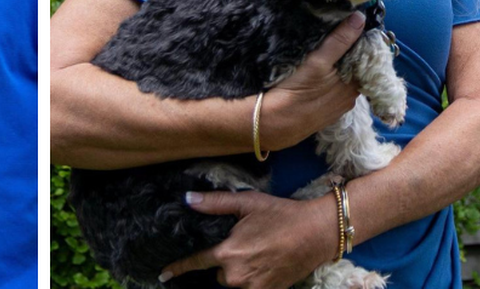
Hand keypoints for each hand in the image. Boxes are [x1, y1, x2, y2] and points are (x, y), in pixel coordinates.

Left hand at [159, 190, 336, 288]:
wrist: (316, 233)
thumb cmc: (280, 214)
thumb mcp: (246, 203)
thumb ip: (214, 203)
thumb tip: (187, 199)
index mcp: (229, 253)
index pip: (196, 263)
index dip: (178, 269)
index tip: (163, 274)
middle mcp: (238, 276)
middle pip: (219, 274)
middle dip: (224, 262)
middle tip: (242, 244)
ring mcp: (255, 288)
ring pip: (234, 283)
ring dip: (238, 272)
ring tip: (256, 253)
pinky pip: (251, 288)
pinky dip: (252, 279)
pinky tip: (263, 264)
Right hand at [261, 13, 363, 149]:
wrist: (275, 123)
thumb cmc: (298, 90)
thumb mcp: (319, 61)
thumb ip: (340, 41)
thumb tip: (360, 17)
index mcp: (354, 85)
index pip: (365, 60)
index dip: (359, 43)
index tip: (351, 25)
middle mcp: (350, 98)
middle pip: (354, 70)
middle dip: (348, 54)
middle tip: (335, 33)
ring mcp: (336, 107)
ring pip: (342, 81)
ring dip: (337, 67)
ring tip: (325, 50)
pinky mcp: (323, 112)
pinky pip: (332, 91)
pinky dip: (329, 80)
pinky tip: (317, 73)